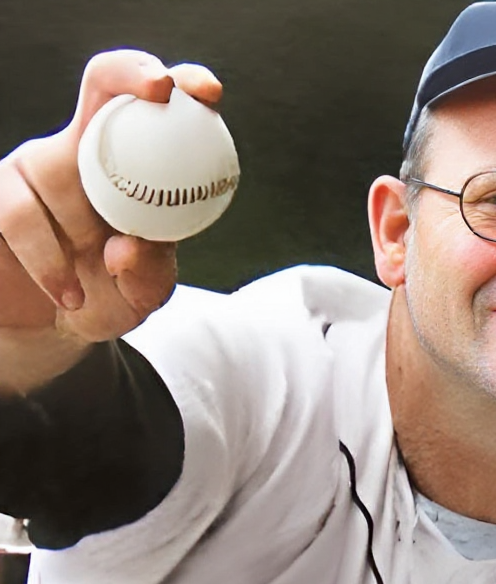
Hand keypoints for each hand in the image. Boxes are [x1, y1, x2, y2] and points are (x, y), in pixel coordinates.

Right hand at [0, 51, 221, 389]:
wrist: (48, 331)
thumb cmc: (106, 298)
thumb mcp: (141, 295)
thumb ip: (149, 275)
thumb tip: (129, 246)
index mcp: (133, 168)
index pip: (159, 112)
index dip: (183, 85)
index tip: (209, 93)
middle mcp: (83, 151)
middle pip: (104, 82)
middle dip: (132, 73)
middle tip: (162, 90)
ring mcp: (35, 166)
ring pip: (55, 171)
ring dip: (75, 239)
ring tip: (84, 295)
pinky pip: (15, 212)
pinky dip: (46, 260)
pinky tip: (66, 294)